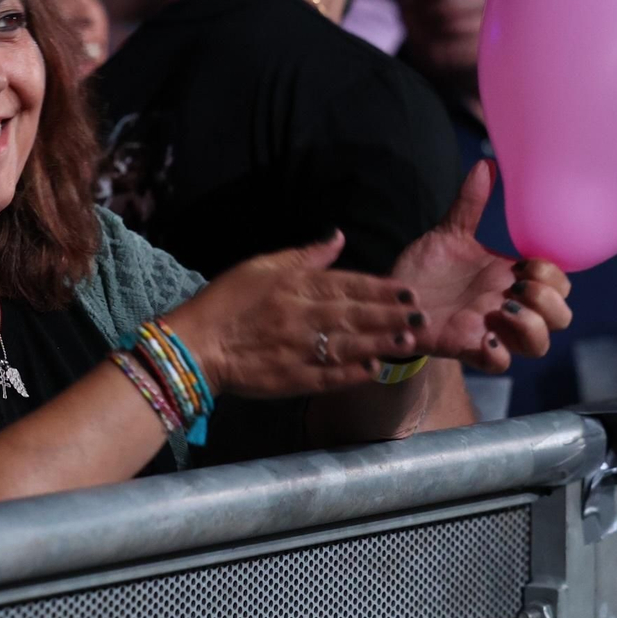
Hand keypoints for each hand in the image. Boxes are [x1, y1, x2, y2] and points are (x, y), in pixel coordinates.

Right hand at [164, 233, 427, 398]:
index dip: (380, 288)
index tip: (408, 291)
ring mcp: (298, 350)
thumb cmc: (226, 301)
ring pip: (349, 345)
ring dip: (381, 343)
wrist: (196, 344)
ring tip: (409, 341)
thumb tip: (338, 237)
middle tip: (420, 316)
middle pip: (355, 315)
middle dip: (391, 315)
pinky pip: (330, 376)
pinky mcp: (292, 379)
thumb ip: (303, 255)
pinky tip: (374, 369)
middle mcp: (301, 316)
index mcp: (294, 286)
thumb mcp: (260, 266)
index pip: (347, 285)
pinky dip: (354, 373)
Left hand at [392, 161, 573, 372]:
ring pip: (539, 345)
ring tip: (502, 309)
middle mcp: (507, 307)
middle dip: (550, 301)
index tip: (525, 263)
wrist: (392, 298)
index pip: (559, 283)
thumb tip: (485, 164)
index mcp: (509, 278)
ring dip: (531, 327)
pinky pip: (500, 364)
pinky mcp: (467, 348)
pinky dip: (498, 354)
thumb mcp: (449, 234)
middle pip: (561, 316)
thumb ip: (469, 204)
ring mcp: (491, 330)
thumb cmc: (428, 270)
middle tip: (517, 287)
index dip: (553, 275)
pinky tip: (482, 337)